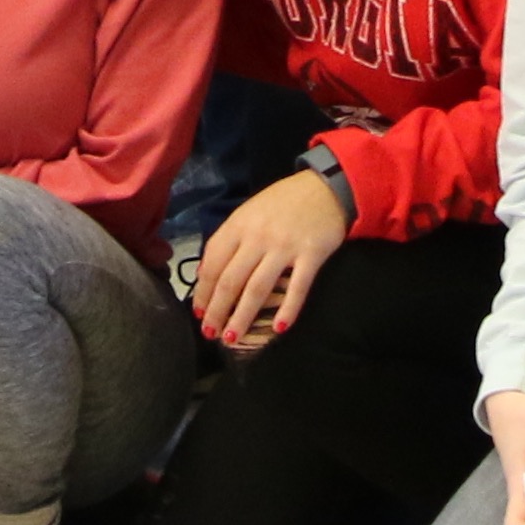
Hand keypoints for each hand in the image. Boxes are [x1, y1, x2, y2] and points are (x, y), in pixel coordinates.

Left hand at [190, 169, 351, 345]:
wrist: (325, 187)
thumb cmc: (283, 202)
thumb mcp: (248, 212)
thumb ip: (227, 240)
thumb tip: (204, 273)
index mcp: (239, 225)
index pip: (213, 264)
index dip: (204, 292)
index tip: (199, 314)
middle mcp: (258, 237)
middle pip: (231, 280)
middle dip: (217, 311)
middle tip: (211, 333)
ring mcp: (285, 246)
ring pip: (257, 288)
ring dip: (242, 317)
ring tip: (232, 338)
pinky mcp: (311, 255)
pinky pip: (297, 288)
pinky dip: (288, 310)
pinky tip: (279, 328)